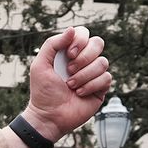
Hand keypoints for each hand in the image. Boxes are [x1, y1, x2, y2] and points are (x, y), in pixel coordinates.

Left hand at [21, 27, 111, 141]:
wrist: (49, 116)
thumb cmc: (43, 92)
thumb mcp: (40, 65)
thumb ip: (52, 44)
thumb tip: (72, 30)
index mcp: (70, 52)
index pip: (84, 33)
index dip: (80, 41)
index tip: (68, 55)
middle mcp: (84, 61)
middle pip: (98, 43)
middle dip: (84, 58)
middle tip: (69, 71)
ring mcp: (94, 74)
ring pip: (103, 62)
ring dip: (84, 75)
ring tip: (71, 86)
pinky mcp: (101, 88)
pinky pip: (106, 78)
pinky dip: (91, 86)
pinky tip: (79, 93)